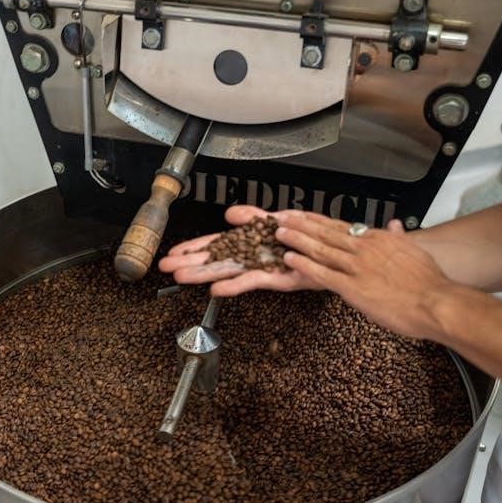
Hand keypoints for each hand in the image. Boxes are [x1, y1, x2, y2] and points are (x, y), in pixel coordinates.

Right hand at [158, 206, 319, 295]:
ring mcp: (262, 268)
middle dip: (190, 263)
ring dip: (204, 275)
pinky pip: (253, 281)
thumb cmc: (309, 235)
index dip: (194, 248)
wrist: (335, 248)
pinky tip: (216, 290)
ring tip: (181, 277)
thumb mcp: (278, 219)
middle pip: (215, 260)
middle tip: (166, 267)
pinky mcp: (278, 278)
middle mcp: (252, 257)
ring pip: (228, 271)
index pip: (216, 244)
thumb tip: (229, 213)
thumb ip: (254, 217)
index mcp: (250, 242)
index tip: (174, 253)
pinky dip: (235, 285)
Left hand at [276, 212, 455, 339]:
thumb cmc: (429, 282)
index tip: (303, 215)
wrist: (436, 302)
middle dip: (301, 225)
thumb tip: (395, 225)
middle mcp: (364, 249)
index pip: (341, 226)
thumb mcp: (415, 253)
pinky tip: (290, 259)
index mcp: (378, 240)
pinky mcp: (353, 288)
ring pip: (320, 249)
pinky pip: (323, 274)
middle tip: (282, 218)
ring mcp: (357, 268)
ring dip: (297, 240)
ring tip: (279, 233)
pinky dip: (304, 265)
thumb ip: (400, 238)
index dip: (319, 220)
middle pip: (326, 233)